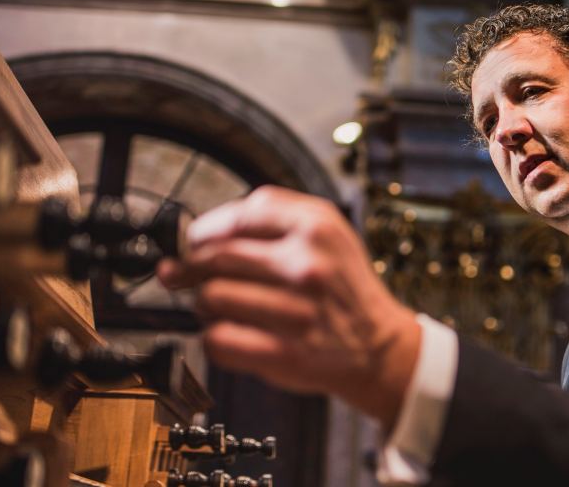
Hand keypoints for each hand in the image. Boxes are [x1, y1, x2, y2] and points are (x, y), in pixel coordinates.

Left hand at [157, 186, 420, 428]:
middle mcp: (307, 264)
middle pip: (215, 254)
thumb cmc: (343, 289)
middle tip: (193, 277)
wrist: (380, 348)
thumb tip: (188, 241)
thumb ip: (268, 223)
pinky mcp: (284, 353)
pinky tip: (231, 333)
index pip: (239, 214)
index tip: (198, 242)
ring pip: (211, 296)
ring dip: (205, 304)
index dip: (207, 229)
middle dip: (195, 268)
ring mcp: (296, 311)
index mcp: (317, 226)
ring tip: (221, 307)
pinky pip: (218, 338)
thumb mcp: (326, 235)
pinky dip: (214, 338)